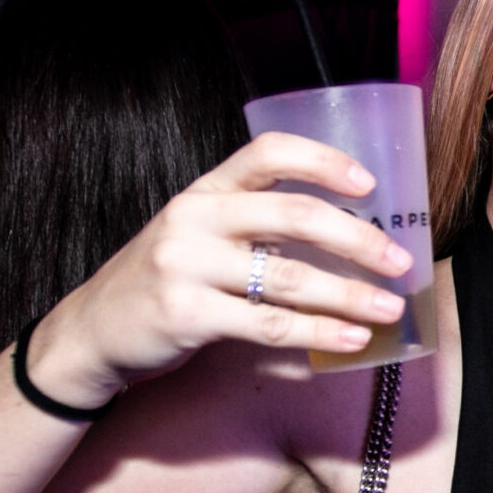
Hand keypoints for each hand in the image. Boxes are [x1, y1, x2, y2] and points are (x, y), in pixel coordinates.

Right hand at [22, 133, 415, 409]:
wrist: (92, 332)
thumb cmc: (167, 280)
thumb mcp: (199, 234)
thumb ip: (255, 226)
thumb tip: (350, 235)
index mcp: (205, 189)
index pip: (269, 153)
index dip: (324, 161)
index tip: (369, 184)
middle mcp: (195, 218)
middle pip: (294, 215)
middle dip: (357, 239)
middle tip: (399, 261)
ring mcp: (186, 265)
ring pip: (288, 276)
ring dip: (349, 294)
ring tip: (389, 308)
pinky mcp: (186, 314)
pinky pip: (267, 323)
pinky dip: (317, 332)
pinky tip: (351, 340)